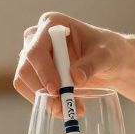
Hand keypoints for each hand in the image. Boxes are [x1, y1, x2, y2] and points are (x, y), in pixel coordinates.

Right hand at [13, 12, 132, 101]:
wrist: (110, 61)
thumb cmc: (109, 50)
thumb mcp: (106, 56)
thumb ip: (91, 64)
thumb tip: (75, 78)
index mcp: (53, 23)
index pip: (37, 50)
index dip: (43, 71)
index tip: (57, 90)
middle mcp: (37, 37)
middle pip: (26, 67)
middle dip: (43, 90)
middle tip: (63, 106)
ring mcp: (34, 56)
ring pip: (24, 81)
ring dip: (44, 100)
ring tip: (70, 109)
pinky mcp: (35, 72)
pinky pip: (31, 90)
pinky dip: (46, 103)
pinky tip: (66, 108)